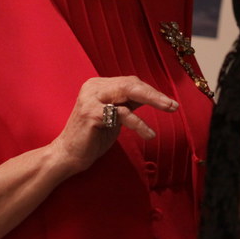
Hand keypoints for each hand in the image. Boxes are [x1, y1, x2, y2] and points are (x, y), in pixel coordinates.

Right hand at [49, 76, 178, 174]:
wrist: (67, 156)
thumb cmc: (91, 138)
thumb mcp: (112, 117)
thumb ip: (126, 105)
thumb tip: (151, 97)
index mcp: (97, 86)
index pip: (129, 82)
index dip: (150, 91)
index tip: (168, 102)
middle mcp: (93, 87)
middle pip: (130, 83)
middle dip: (154, 93)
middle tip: (173, 105)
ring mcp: (91, 99)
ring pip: (128, 92)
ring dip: (152, 101)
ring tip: (169, 110)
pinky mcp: (91, 114)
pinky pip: (121, 114)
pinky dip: (138, 123)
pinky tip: (149, 134)